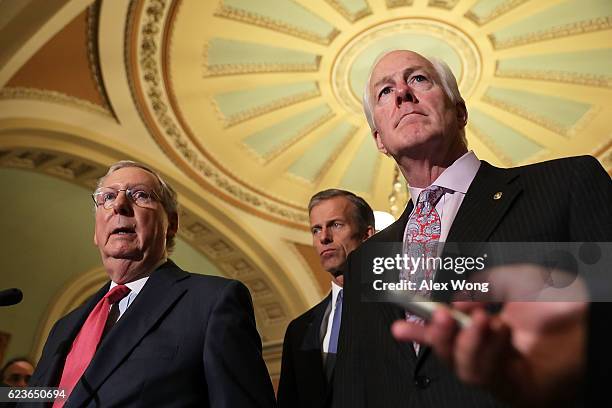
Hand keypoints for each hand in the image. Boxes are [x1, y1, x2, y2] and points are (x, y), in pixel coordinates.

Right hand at [392, 265, 588, 406]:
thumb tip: (456, 302)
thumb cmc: (559, 302)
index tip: (400, 323)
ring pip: (465, 370)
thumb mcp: (511, 280)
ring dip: (467, 343)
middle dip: (438, 336)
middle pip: (449, 357)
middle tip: (438, 316)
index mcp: (486, 331)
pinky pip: (490, 377)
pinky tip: (498, 331)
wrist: (590, 318)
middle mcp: (492, 354)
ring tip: (482, 319)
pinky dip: (489, 351)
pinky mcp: (519, 389)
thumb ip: (479, 287)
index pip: (447, 335)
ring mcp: (506, 373)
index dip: (420, 330)